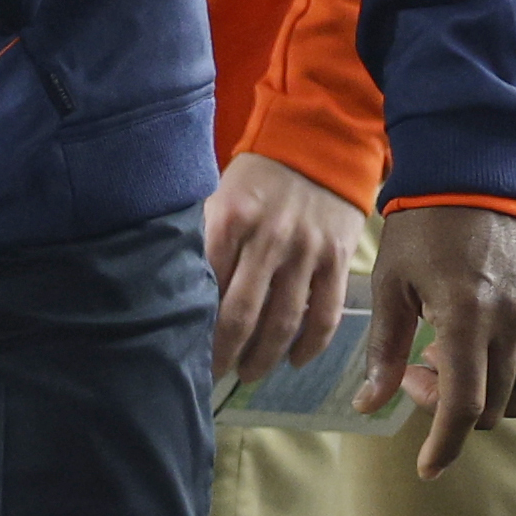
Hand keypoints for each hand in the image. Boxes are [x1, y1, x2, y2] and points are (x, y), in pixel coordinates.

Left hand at [205, 153, 363, 380]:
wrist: (322, 141)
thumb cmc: (261, 174)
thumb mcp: (222, 192)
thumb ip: (206, 235)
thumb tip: (178, 286)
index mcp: (231, 218)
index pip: (206, 285)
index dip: (193, 324)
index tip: (183, 348)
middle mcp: (269, 238)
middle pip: (241, 314)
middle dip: (224, 354)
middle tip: (213, 374)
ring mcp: (307, 251)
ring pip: (283, 322)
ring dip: (263, 357)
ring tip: (248, 372)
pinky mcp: (337, 259)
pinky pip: (325, 315)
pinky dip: (310, 346)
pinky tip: (295, 360)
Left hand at [360, 204, 515, 478]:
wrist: (480, 170)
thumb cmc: (425, 223)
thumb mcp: (392, 283)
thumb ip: (386, 349)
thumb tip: (369, 404)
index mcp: (466, 317)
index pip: (463, 406)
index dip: (445, 445)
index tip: (427, 468)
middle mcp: (511, 322)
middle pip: (492, 407)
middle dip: (452, 408)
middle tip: (419, 372)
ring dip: (483, 391)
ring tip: (448, 353)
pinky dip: (506, 367)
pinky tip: (477, 336)